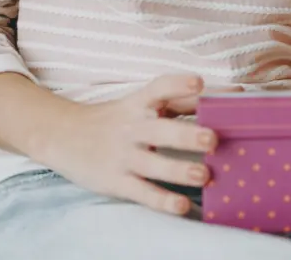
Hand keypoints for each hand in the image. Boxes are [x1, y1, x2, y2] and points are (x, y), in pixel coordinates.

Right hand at [38, 73, 220, 214]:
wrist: (62, 135)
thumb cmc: (115, 118)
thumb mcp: (140, 103)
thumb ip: (179, 101)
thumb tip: (229, 96)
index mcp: (139, 104)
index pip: (159, 88)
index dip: (178, 84)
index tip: (199, 83)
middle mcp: (132, 127)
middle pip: (161, 130)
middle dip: (187, 134)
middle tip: (213, 139)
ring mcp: (124, 155)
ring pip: (153, 164)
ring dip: (179, 170)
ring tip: (204, 175)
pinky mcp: (116, 181)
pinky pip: (142, 192)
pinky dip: (162, 200)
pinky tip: (182, 206)